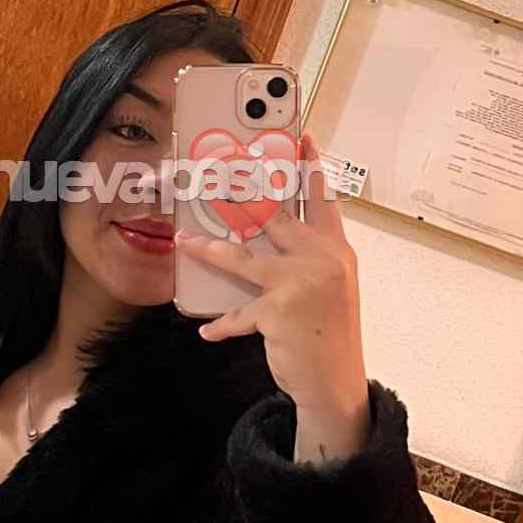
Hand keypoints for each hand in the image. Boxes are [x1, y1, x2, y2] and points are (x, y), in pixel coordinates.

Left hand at [175, 129, 372, 459]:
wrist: (336, 385)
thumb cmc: (329, 336)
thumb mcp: (330, 289)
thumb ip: (308, 260)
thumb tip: (264, 239)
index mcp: (337, 251)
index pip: (322, 200)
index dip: (311, 166)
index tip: (301, 137)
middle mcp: (323, 260)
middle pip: (275, 215)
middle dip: (242, 194)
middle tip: (215, 174)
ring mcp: (301, 283)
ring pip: (243, 256)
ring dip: (209, 249)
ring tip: (185, 242)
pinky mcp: (279, 310)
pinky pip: (237, 312)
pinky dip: (222, 325)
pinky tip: (207, 332)